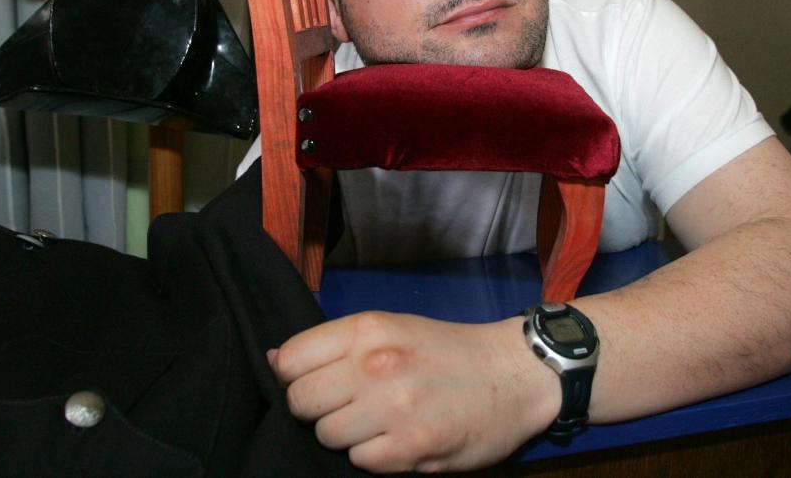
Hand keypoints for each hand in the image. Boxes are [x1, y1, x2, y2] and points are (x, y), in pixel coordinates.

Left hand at [268, 311, 560, 473]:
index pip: (291, 360)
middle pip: (301, 401)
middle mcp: (375, 365)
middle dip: (316, 409)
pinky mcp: (411, 448)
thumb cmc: (447, 351)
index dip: (294, 376)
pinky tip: (396, 439)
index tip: (315, 381)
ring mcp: (393, 408)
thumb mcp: (392, 328)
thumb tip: (275, 362)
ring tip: (376, 422)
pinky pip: (360, 461)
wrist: (514, 374)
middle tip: (346, 406)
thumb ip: (335, 345)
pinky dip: (373, 456)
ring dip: (345, 435)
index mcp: (368, 329)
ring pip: (327, 435)